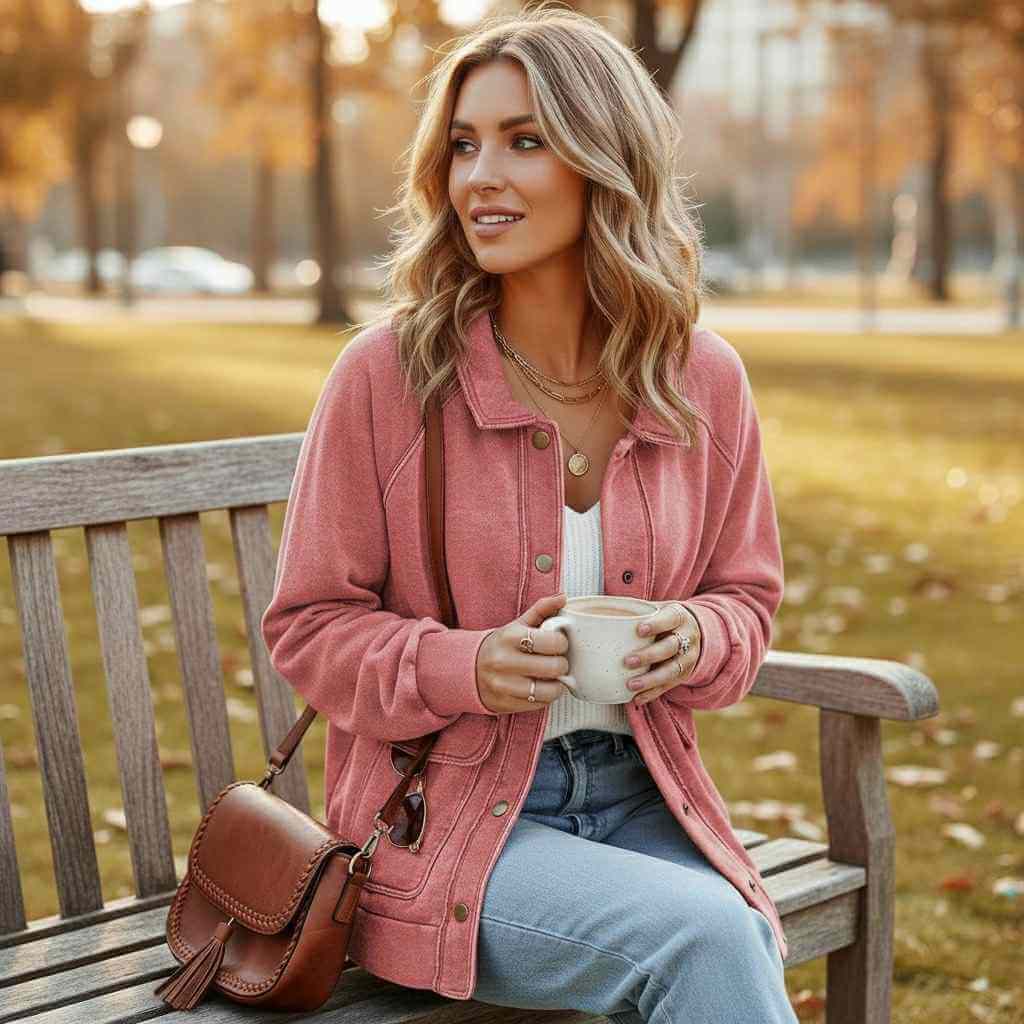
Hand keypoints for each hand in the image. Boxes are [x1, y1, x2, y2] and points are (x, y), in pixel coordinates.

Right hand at [475, 593, 571, 713]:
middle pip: (553, 667)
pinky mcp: (504, 704)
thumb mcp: (517, 625)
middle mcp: (503, 661)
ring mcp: (503, 685)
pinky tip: (542, 687)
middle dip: (562, 664)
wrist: (468, 668)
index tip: (558, 643)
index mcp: (509, 637)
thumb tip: (563, 597)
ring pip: (548, 690)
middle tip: (558, 662)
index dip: (562, 643)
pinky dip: (546, 697)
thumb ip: (541, 610)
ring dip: (557, 685)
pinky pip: (539, 704)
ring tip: (553, 677)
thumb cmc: (501, 645)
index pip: (552, 641)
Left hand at [624, 601, 701, 705]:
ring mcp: (688, 658)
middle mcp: (688, 637)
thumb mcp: (657, 608)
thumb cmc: (665, 618)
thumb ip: (634, 609)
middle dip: (650, 655)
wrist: (696, 631)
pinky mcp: (684, 675)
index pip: (670, 619)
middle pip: (671, 647)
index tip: (639, 630)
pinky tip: (637, 698)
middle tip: (627, 661)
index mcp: (679, 617)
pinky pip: (669, 686)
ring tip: (631, 685)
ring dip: (651, 679)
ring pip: (672, 670)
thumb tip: (597, 606)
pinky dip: (652, 693)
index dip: (656, 625)